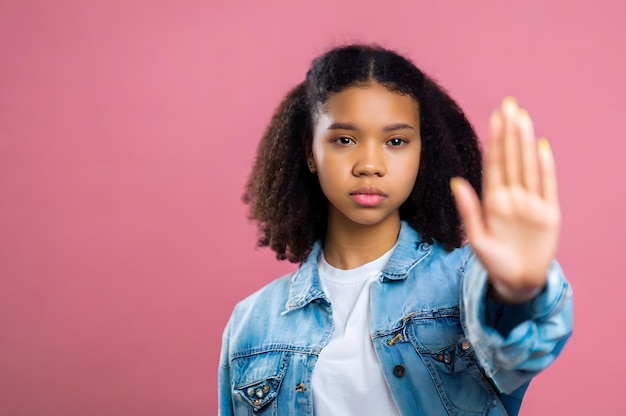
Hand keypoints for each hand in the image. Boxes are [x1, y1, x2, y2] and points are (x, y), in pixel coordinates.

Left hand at [450, 97, 560, 302]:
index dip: (494, 140)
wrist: (516, 282)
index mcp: (493, 200)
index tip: (494, 116)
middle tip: (509, 104)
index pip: (494, 163)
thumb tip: (455, 182)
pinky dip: (545, 168)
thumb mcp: (476, 237)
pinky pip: (547, 187)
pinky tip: (541, 147)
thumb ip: (468, 209)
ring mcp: (531, 203)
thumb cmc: (493, 261)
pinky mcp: (548, 214)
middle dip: (510, 132)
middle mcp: (512, 196)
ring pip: (528, 167)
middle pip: (511, 158)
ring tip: (522, 118)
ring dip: (525, 142)